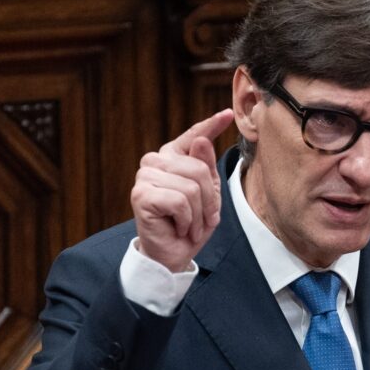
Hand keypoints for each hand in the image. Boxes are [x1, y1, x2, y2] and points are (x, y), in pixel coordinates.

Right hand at [131, 110, 230, 272]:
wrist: (173, 254)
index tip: (228, 114)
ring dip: (197, 213)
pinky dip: (186, 220)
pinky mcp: (141, 195)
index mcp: (172, 157)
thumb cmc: (190, 224)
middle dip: (208, 200)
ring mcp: (145, 176)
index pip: (193, 137)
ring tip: (189, 225)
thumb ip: (207, 168)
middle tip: (202, 219)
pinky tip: (178, 227)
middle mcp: (155, 162)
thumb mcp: (208, 195)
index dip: (210, 125)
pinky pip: (180, 201)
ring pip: (191, 187)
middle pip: (198, 169)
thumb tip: (202, 140)